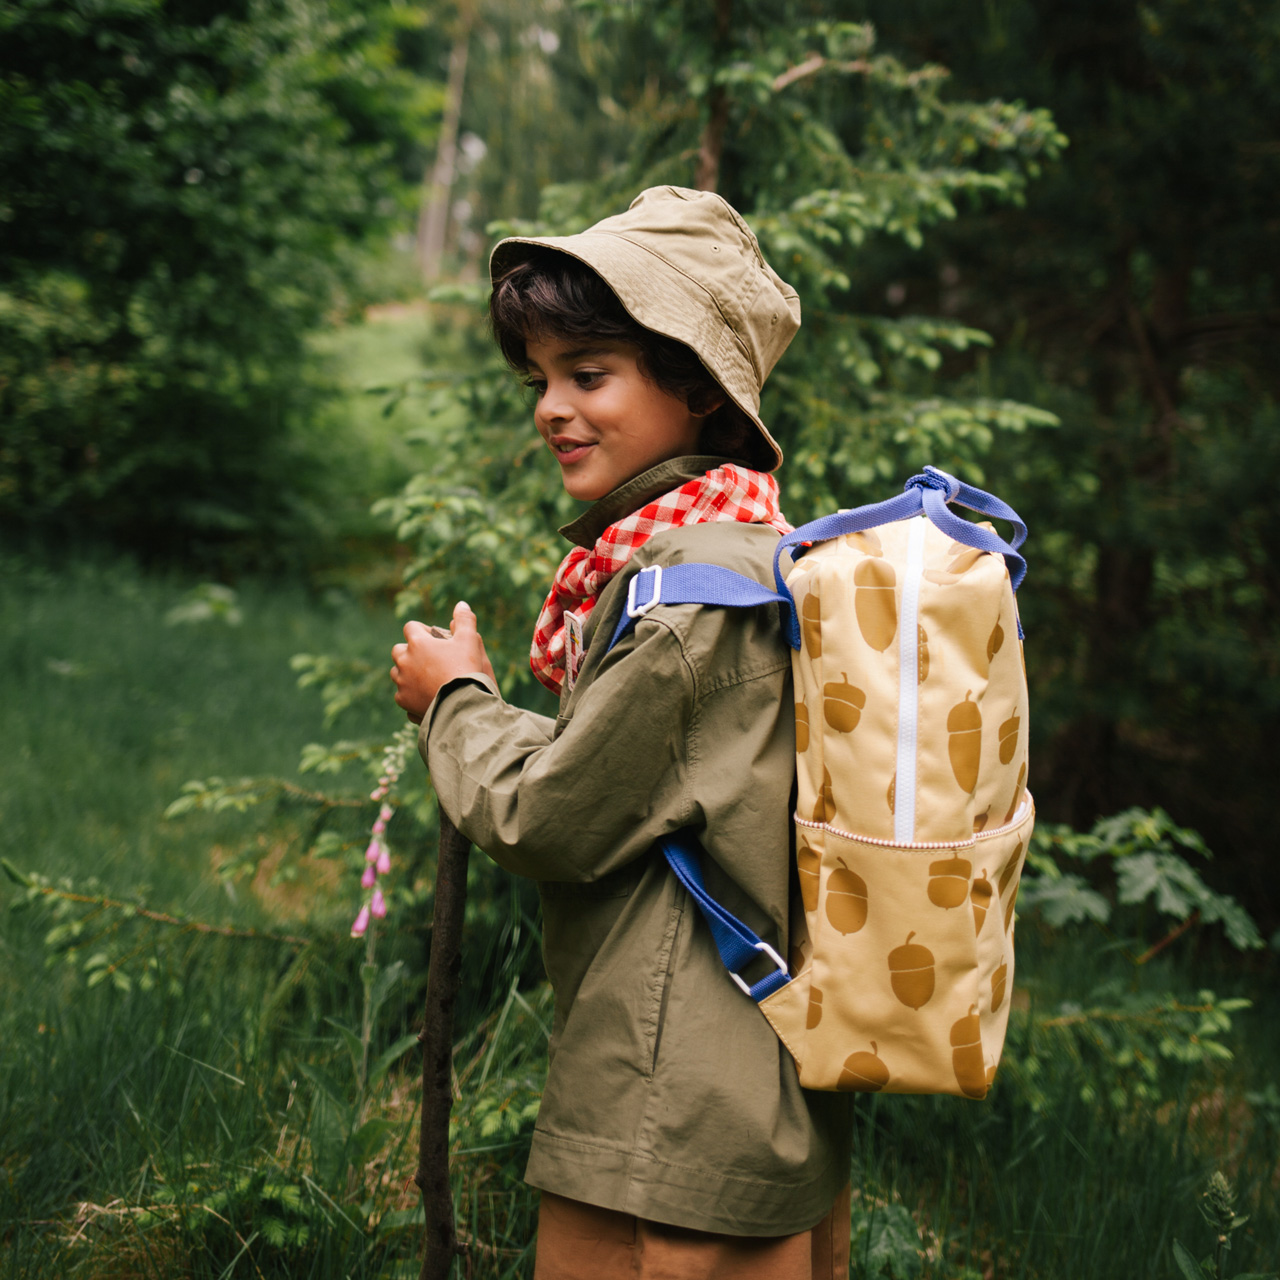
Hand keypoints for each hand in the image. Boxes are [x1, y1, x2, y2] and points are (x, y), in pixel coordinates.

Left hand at [391, 602, 495, 723]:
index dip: (422, 630)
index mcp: (417, 643)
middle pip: (399, 649)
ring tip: (426, 678)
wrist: (462, 706)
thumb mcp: (470, 641)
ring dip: (407, 672)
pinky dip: (409, 693)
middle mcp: (404, 660)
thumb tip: (461, 604)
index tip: (434, 638)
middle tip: (429, 659)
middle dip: (410, 651)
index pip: (410, 627)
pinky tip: (424, 695)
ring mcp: (402, 682)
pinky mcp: (403, 701)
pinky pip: (401, 693)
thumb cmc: (466, 670)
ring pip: (397, 672)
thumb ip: (465, 620)